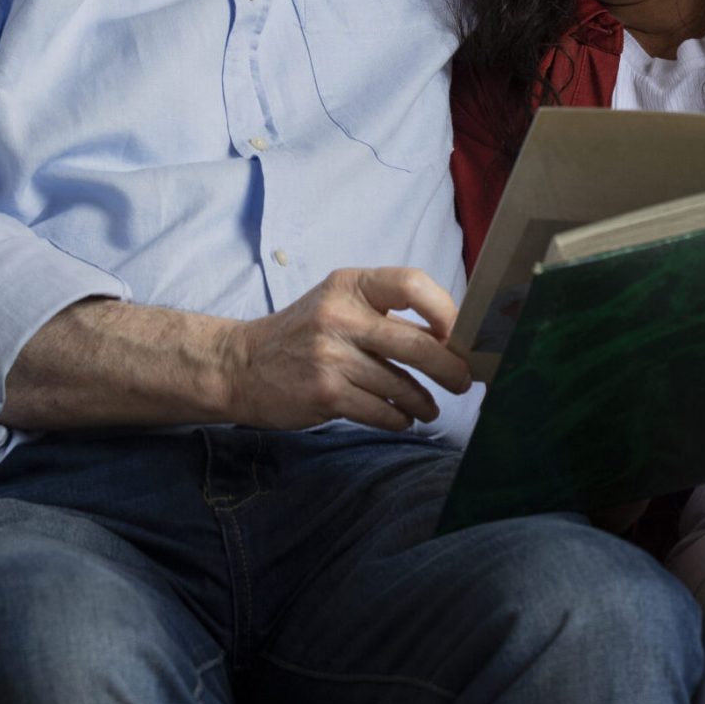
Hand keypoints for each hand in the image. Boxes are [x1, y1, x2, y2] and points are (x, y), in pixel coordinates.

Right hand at [220, 267, 471, 432]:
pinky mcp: (325, 394)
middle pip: (416, 344)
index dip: (444, 309)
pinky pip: (380, 411)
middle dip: (449, 368)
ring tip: (429, 408)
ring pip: (400, 385)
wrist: (240, 365)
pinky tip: (401, 418)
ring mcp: (331, 357)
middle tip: (463, 381)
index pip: (412, 284)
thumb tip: (449, 336)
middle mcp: (340, 316)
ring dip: (423, 402)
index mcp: (350, 285)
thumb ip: (385, 312)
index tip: (456, 333)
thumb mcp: (338, 303)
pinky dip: (398, 419)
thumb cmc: (303, 333)